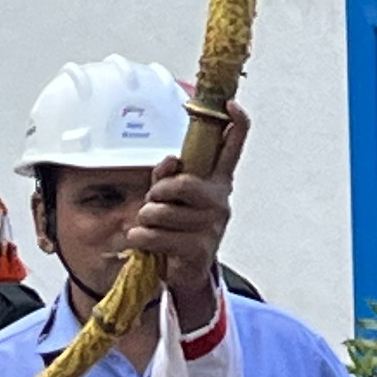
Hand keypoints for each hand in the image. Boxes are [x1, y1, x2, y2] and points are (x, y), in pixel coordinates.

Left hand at [120, 107, 247, 328]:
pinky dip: (141, 238)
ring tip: (151, 227)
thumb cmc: (177, 227)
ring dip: (146, 220)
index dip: (235, 124)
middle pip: (184, 184)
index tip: (231, 105)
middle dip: (159, 193)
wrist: (185, 272)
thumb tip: (170, 161)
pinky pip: (154, 235)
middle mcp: (219, 201)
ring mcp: (212, 226)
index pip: (232, 148)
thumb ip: (167, 176)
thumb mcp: (171, 197)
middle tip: (154, 203)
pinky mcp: (198, 249)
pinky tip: (147, 242)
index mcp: (216, 182)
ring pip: (161, 212)